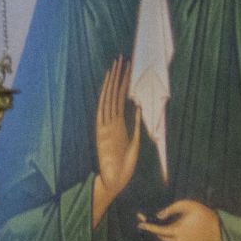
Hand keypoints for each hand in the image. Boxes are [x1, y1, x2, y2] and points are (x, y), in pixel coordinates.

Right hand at [92, 55, 141, 224]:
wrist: (114, 183)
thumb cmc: (123, 168)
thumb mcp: (135, 144)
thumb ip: (136, 126)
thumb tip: (138, 106)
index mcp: (118, 126)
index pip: (120, 99)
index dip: (123, 84)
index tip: (126, 69)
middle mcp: (110, 123)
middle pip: (114, 94)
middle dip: (118, 76)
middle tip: (121, 58)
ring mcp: (105, 126)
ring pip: (109, 97)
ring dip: (113, 81)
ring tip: (117, 64)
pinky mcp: (102, 131)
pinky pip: (105, 109)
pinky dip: (107, 96)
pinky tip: (111, 82)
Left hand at [137, 200, 221, 240]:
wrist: (220, 231)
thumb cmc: (203, 215)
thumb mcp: (188, 205)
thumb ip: (171, 209)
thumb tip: (158, 216)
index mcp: (176, 231)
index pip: (158, 230)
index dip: (148, 227)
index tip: (139, 225)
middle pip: (162, 237)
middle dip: (160, 230)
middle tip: (164, 223)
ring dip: (171, 237)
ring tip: (183, 228)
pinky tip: (188, 236)